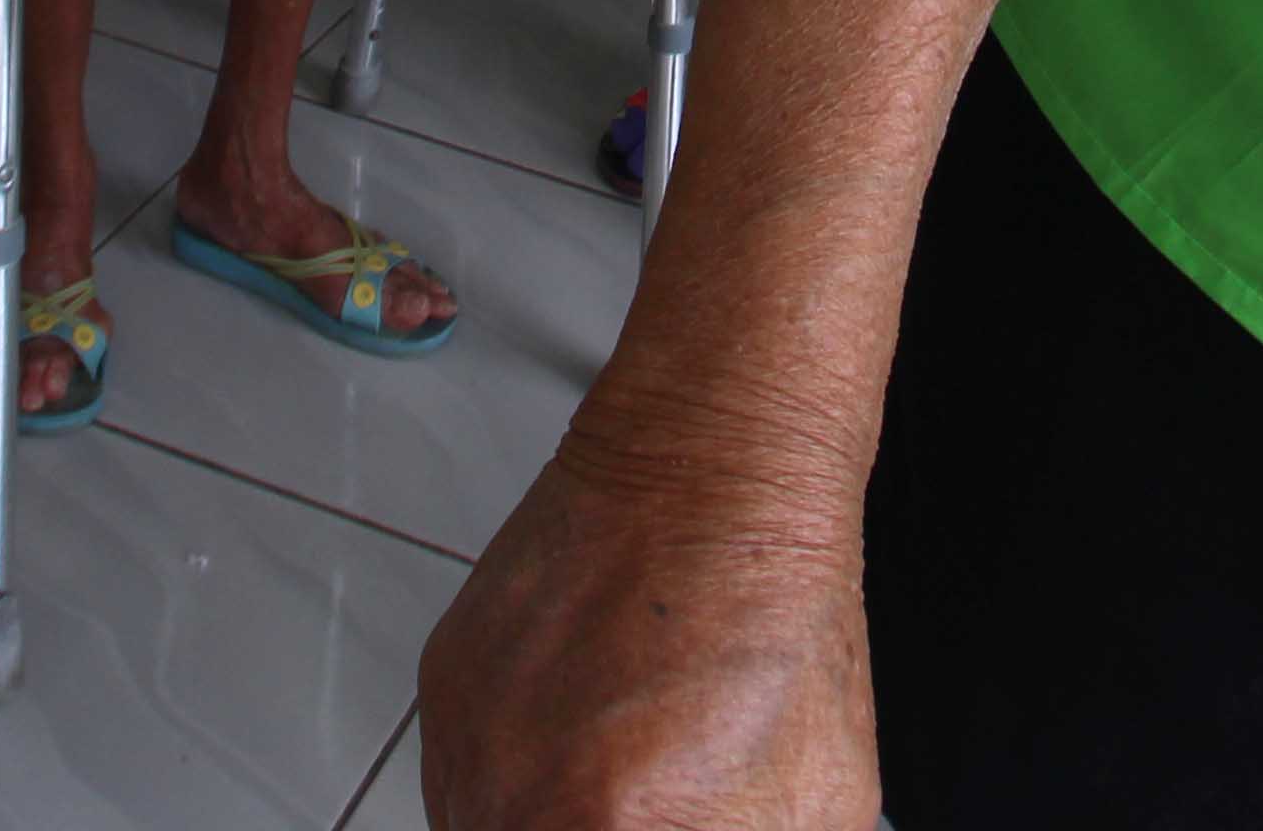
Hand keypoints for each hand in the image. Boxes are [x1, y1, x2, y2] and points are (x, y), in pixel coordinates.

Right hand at [420, 437, 874, 828]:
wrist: (709, 469)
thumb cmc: (775, 612)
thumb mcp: (819, 804)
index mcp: (612, 826)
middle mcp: (518, 797)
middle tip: (643, 812)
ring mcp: (467, 745)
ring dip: (546, 830)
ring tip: (618, 789)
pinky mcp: (442, 695)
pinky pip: (462, 793)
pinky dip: (516, 795)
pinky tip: (581, 750)